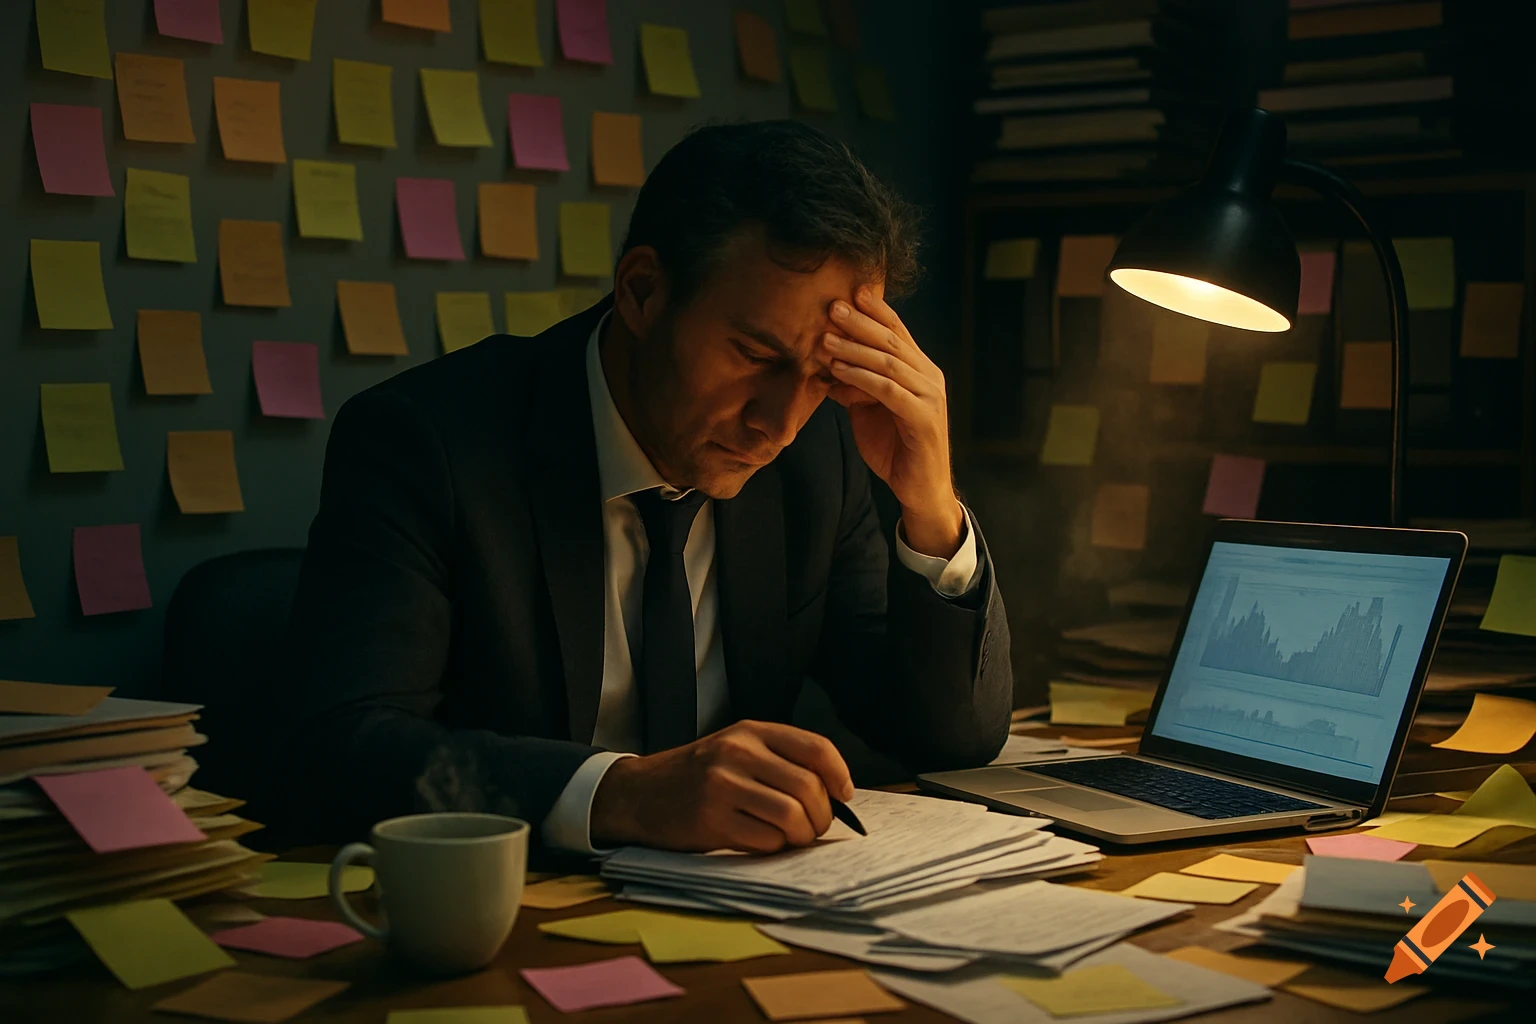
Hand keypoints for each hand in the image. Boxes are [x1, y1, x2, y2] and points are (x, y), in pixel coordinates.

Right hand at [588, 720, 854, 852]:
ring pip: (792, 816)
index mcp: (751, 732)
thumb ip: (779, 760)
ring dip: (802, 835)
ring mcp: (723, 786)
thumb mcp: (735, 749)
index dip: (839, 775)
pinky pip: (766, 840)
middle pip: (808, 787)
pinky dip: (774, 847)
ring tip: (793, 838)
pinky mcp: (711, 821)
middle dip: (822, 815)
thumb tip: (834, 794)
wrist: (640, 793)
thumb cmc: (697, 775)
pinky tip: (762, 842)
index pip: (815, 748)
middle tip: (814, 826)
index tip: (843, 796)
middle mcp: (738, 753)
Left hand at [825, 287, 963, 558]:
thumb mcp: (867, 410)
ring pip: (889, 362)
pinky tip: (840, 370)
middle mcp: (929, 378)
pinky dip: (862, 377)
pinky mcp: (923, 419)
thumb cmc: (894, 448)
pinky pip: (889, 390)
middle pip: (892, 341)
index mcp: (920, 371)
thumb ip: (853, 385)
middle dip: (861, 322)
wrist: (919, 490)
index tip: (849, 291)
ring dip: (855, 348)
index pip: (897, 332)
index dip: (875, 311)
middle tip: (832, 305)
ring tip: (826, 338)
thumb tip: (825, 363)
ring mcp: (929, 397)